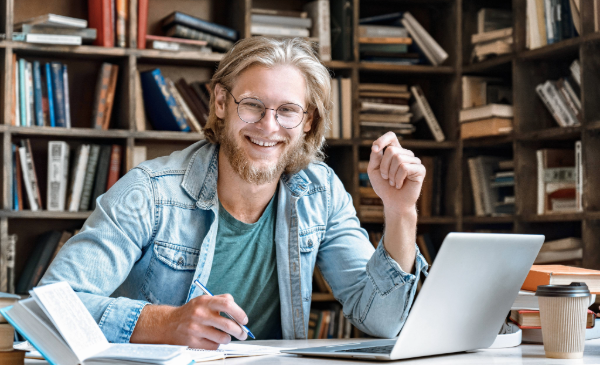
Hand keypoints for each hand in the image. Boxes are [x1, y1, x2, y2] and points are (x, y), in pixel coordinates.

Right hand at [131, 294, 247, 348]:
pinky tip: (212, 339)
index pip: (227, 304)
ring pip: (223, 338)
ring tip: (224, 336)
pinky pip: (214, 346)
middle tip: (243, 334)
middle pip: (228, 325)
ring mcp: (195, 329)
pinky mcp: (192, 342)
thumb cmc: (191, 312)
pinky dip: (217, 344)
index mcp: (204, 301)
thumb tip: (239, 312)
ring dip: (227, 338)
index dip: (239, 313)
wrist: (168, 323)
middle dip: (239, 331)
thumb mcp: (203, 300)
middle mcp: (200, 314)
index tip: (244, 320)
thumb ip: (221, 300)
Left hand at [368, 132, 425, 214]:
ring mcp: (415, 161)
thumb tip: (376, 147)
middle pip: (391, 149)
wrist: (393, 203)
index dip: (382, 139)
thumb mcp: (374, 170)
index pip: (391, 136)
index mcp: (395, 152)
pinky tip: (400, 185)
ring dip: (391, 174)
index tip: (374, 149)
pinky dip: (398, 178)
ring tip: (393, 182)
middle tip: (386, 178)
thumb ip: (374, 157)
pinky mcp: (420, 169)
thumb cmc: (384, 186)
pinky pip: (405, 167)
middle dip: (384, 166)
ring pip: (398, 158)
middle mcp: (406, 154)